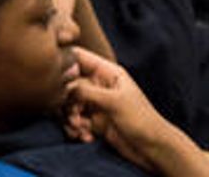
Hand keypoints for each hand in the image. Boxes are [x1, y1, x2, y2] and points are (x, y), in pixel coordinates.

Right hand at [64, 47, 200, 174]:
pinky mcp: (92, 120)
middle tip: (72, 115)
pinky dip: (75, 129)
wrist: (155, 151)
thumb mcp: (114, 101)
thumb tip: (60, 84)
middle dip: (66, 100)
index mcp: (106, 72)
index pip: (78, 57)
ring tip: (79, 129)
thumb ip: (85, 90)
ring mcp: (94, 103)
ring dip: (69, 117)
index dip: (63, 61)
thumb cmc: (142, 121)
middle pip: (67, 83)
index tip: (53, 75)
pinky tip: (85, 137)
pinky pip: (73, 120)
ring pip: (67, 103)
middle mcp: (98, 85)